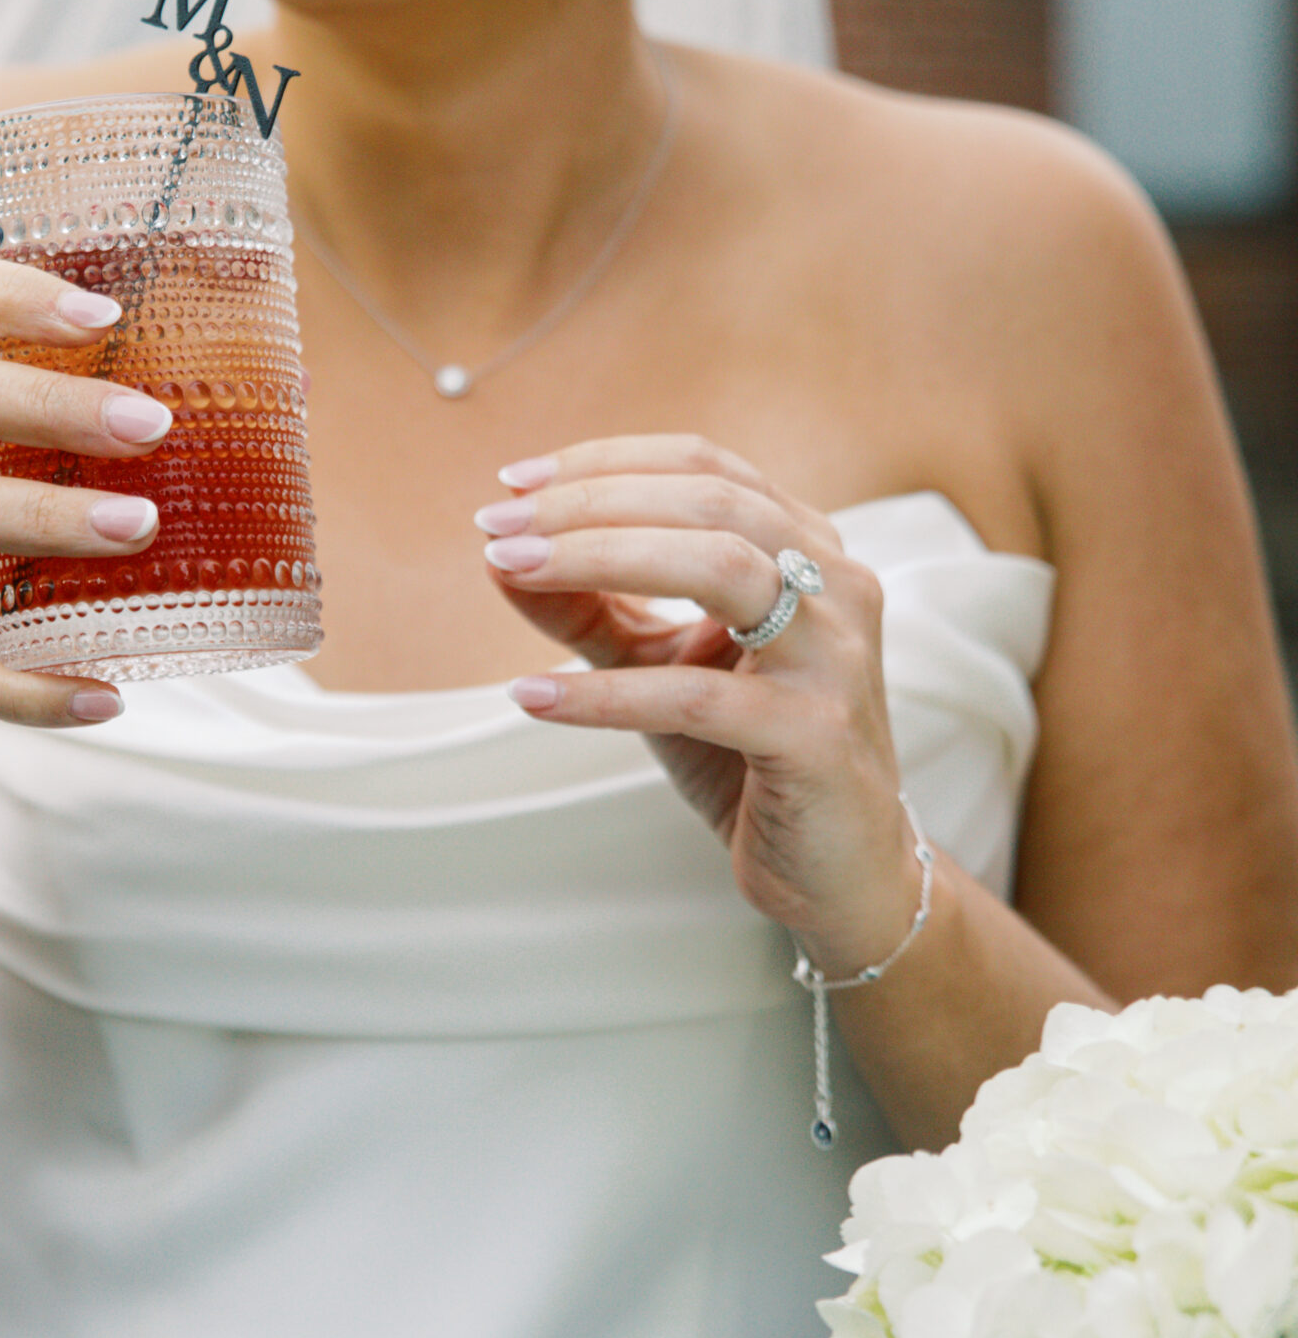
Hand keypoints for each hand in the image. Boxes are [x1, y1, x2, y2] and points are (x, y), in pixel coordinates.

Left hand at [475, 435, 917, 976]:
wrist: (839, 874)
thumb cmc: (747, 756)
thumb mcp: (659, 666)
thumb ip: (590, 609)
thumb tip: (497, 557)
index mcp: (806, 548)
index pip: (703, 466)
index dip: (605, 463)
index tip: (514, 483)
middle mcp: (834, 585)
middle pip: (709, 502)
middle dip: (589, 504)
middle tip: (498, 527)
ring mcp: (834, 658)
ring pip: (720, 567)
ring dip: (599, 558)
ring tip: (510, 571)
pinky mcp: (816, 737)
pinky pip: (696, 697)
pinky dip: (605, 692)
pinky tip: (534, 694)